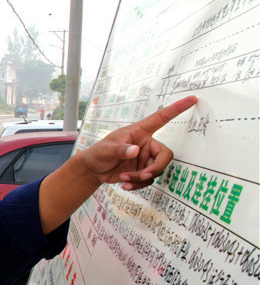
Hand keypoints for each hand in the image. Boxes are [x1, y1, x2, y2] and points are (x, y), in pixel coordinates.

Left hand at [80, 95, 197, 190]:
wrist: (93, 170)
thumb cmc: (98, 153)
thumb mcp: (105, 150)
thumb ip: (120, 150)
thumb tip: (135, 150)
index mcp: (139, 132)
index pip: (161, 118)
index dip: (177, 109)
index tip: (192, 99)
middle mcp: (146, 144)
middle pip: (165, 155)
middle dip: (156, 167)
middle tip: (143, 175)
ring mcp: (145, 159)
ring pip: (156, 170)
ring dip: (141, 178)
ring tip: (124, 179)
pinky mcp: (143, 171)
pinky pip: (149, 179)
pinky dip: (138, 184)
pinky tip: (125, 185)